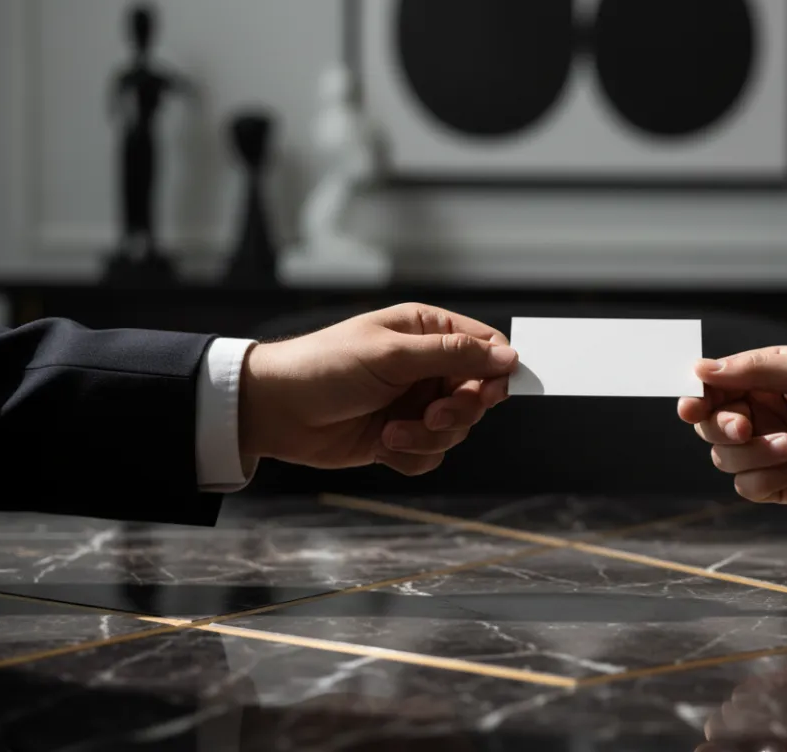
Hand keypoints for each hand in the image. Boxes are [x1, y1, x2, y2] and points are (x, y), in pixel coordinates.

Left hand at [238, 303, 517, 475]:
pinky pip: (432, 455)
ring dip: (428, 438)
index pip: (487, 348)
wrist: (276, 411)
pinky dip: (412, 456)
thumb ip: (454, 355)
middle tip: (430, 416)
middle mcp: (427, 366)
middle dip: (457, 412)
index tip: (487, 395)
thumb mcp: (393, 355)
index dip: (495, 373)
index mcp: (428, 331)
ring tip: (391, 433)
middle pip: (478, 394)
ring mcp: (415, 402)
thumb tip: (510, 357)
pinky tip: (382, 445)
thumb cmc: (327, 367)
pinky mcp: (402, 436)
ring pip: (456, 430)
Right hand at [677, 347, 786, 511]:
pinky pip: (749, 487)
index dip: (698, 396)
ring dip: (751, 455)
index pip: (715, 387)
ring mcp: (772, 451)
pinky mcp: (785, 485)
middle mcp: (765, 415)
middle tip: (743, 427)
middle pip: (711, 424)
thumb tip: (701, 368)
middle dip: (720, 427)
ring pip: (725, 458)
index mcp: (768, 381)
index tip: (691, 404)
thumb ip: (758, 369)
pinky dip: (766, 478)